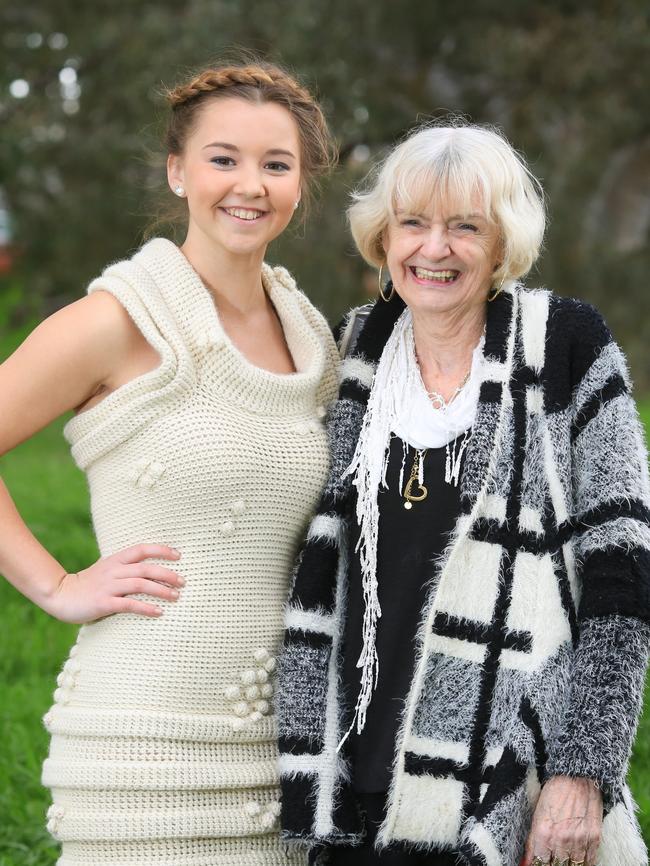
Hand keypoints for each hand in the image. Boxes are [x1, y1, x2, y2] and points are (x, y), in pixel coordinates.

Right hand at [45, 544, 182, 622]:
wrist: (61, 595)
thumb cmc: (89, 584)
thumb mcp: (107, 569)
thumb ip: (126, 568)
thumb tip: (152, 570)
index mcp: (115, 560)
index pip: (141, 549)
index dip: (161, 550)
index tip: (178, 555)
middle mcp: (113, 571)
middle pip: (145, 568)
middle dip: (167, 574)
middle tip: (183, 581)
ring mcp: (108, 587)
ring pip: (140, 585)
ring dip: (161, 590)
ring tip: (176, 596)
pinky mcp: (103, 603)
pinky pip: (128, 604)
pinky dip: (145, 607)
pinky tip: (158, 612)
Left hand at [521, 775, 601, 865]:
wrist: (575, 776)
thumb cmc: (553, 793)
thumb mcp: (537, 815)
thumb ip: (532, 841)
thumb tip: (528, 861)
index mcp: (543, 832)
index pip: (539, 863)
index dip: (539, 865)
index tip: (540, 864)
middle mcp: (561, 838)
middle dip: (553, 865)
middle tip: (553, 861)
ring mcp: (579, 839)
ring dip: (569, 864)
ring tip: (565, 860)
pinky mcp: (594, 837)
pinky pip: (590, 860)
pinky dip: (584, 862)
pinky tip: (578, 860)